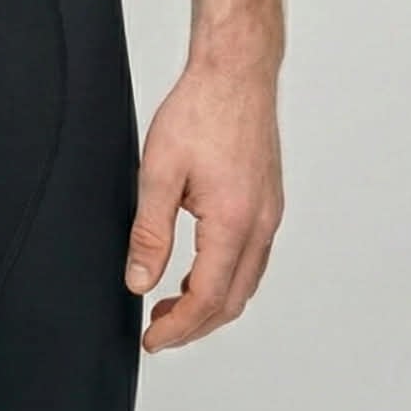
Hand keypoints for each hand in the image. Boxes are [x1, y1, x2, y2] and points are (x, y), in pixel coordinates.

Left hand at [123, 55, 282, 352]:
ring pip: (247, 281)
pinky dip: (227, 275)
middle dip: (196, 324)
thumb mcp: (158, 171)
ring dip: (212, 302)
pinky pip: (253, 256)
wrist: (235, 70)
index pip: (208, 299)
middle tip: (158, 328)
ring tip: (173, 302)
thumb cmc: (200, 109)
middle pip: (233, 300)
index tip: (152, 340)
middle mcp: (261, 224)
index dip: (178, 329)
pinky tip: (200, 267)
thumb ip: (149, 232)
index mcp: (234, 222)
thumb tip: (140, 281)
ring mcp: (269, 212)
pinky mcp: (268, 200)